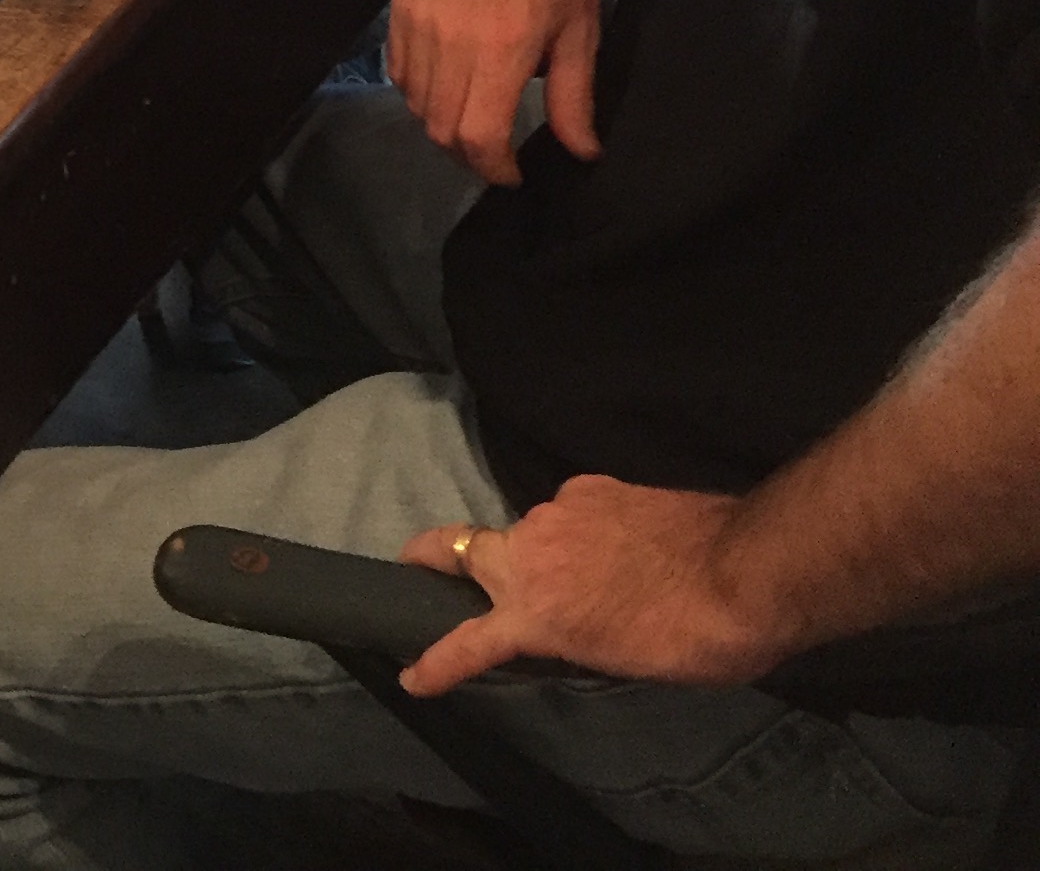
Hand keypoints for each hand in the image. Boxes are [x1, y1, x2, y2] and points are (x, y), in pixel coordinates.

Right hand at [385, 0, 604, 184]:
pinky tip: (449, 80)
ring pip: (414, 100)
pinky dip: (419, 89)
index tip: (514, 174)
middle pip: (439, 126)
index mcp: (501, 45)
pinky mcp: (399, 1)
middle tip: (497, 151)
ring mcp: (416, 17)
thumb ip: (575, 96)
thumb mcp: (581, 27)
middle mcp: (448, 36)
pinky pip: (398, 67)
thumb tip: (580, 153)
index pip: (477, 134)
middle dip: (468, 152)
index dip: (494, 168)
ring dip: (441, 122)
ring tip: (474, 115)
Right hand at [400, 480, 788, 695]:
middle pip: (459, 548)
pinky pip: (572, 512)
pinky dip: (580, 531)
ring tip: (578, 575)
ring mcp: (560, 511)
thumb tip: (564, 623)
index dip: (436, 661)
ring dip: (536, 553)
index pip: (469, 642)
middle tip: (420, 567)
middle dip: (431, 558)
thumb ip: (573, 637)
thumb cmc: (692, 639)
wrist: (748, 569)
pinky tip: (616, 544)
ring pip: (527, 531)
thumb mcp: (620, 661)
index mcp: (536, 612)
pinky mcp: (594, 486)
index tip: (412, 675)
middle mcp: (531, 553)